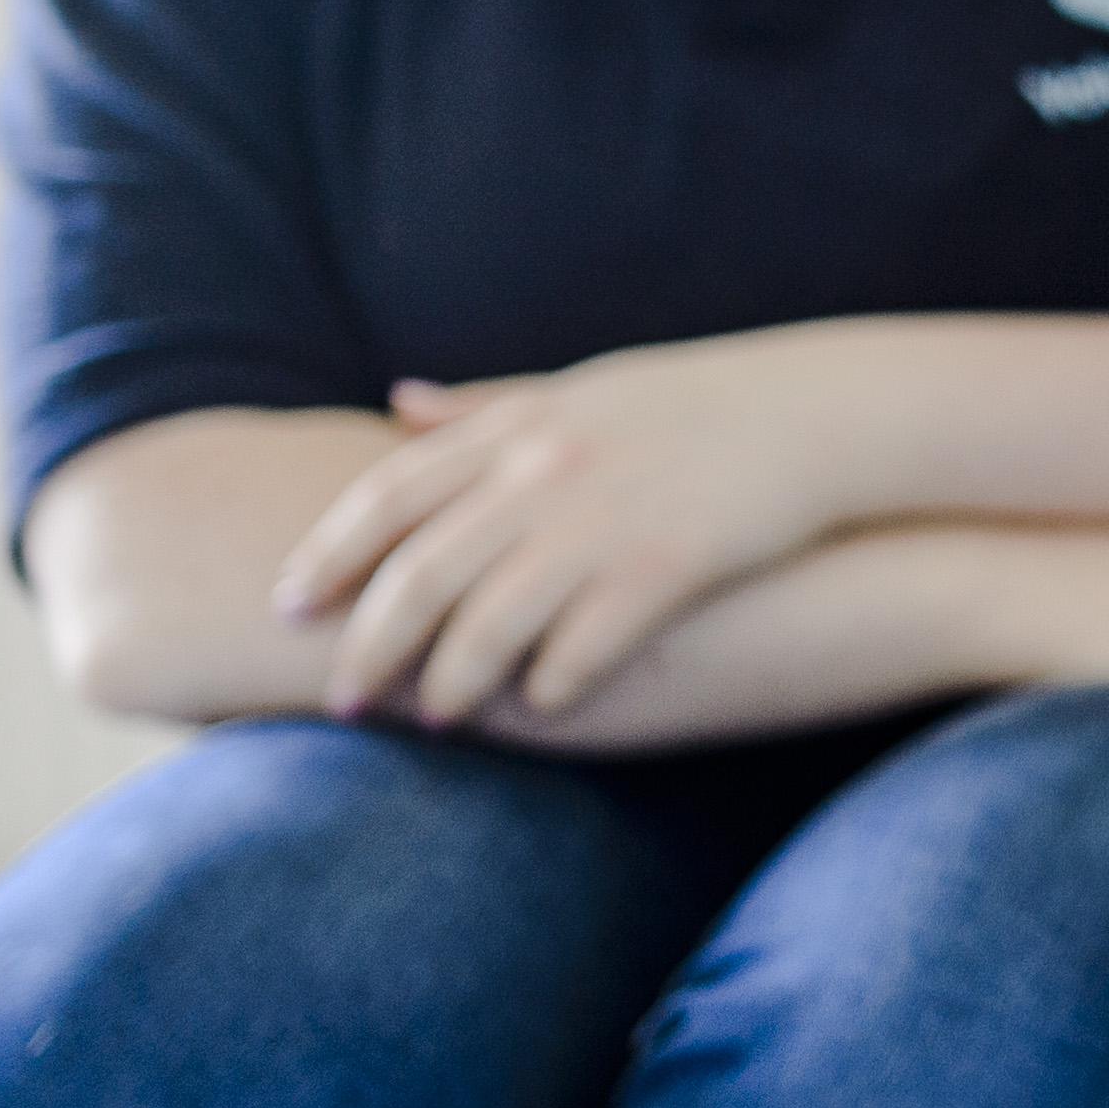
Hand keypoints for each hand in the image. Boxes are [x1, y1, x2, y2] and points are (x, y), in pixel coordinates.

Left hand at [277, 344, 861, 724]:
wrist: (822, 410)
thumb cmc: (701, 402)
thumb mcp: (584, 385)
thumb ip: (487, 405)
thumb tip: (396, 402)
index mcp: (523, 425)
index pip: (390, 495)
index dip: (327, 555)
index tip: (286, 607)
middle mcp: (548, 470)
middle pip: (422, 571)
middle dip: (369, 645)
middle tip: (341, 701)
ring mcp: (606, 518)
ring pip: (491, 622)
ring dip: (452, 685)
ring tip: (434, 722)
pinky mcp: (668, 565)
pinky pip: (583, 647)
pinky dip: (549, 687)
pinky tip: (538, 709)